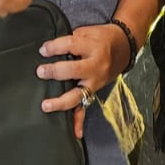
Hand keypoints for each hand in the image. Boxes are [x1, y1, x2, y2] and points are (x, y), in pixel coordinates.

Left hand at [37, 23, 127, 137]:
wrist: (124, 47)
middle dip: (56, 71)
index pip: (71, 45)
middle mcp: (95, 66)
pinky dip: (80, 121)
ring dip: (61, 101)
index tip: (43, 50)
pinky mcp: (94, 91)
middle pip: (74, 70)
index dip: (54, 47)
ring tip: (45, 105)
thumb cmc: (102, 38)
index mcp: (93, 47)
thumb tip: (49, 49)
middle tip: (40, 72)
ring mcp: (95, 81)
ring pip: (78, 94)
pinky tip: (76, 133)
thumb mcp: (89, 31)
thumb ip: (72, 39)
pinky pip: (87, 107)